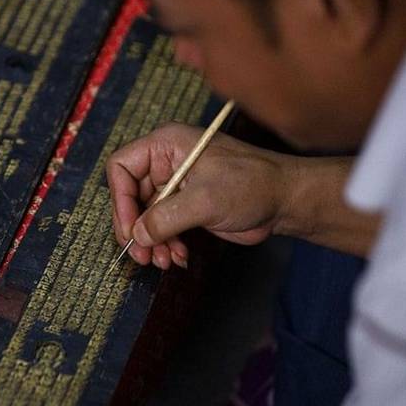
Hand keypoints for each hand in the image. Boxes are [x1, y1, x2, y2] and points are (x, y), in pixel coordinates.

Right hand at [106, 122, 296, 268]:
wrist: (284, 201)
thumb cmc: (253, 184)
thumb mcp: (205, 200)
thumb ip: (166, 217)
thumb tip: (137, 235)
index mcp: (166, 145)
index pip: (122, 167)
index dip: (120, 199)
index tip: (130, 229)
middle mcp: (165, 163)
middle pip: (130, 196)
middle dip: (136, 228)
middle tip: (141, 255)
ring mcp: (174, 185)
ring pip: (144, 216)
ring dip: (150, 242)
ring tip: (162, 260)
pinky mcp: (184, 206)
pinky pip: (161, 227)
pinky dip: (165, 244)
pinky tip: (178, 257)